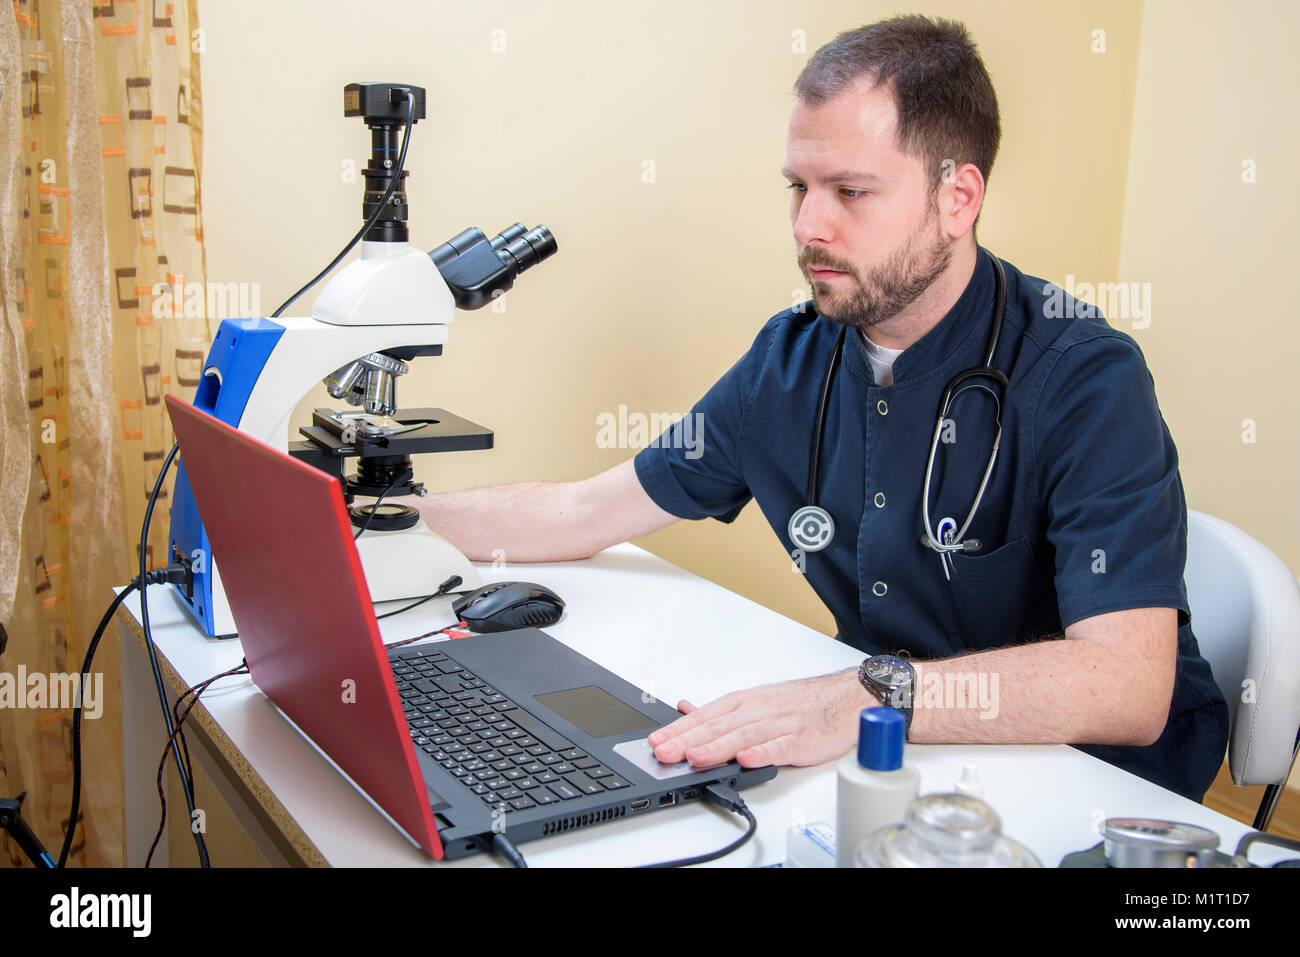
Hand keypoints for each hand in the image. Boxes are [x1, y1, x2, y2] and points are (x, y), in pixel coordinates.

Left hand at [646, 669, 875, 768]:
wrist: (844, 698)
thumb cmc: (800, 703)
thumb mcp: (756, 701)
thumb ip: (721, 711)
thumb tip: (686, 710)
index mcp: (744, 702)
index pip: (704, 715)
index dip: (678, 729)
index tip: (655, 741)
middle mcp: (758, 710)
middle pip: (718, 726)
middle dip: (688, 740)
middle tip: (664, 753)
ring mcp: (780, 724)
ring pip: (743, 735)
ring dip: (718, 747)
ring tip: (695, 758)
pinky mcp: (801, 739)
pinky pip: (779, 746)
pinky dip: (762, 752)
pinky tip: (746, 759)